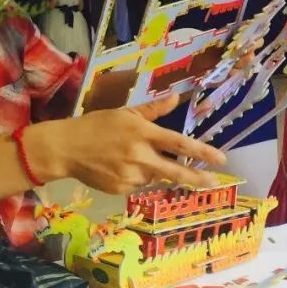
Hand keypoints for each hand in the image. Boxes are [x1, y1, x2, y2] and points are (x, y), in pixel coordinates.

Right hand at [43, 95, 225, 193]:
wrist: (65, 148)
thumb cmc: (96, 126)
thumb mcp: (124, 112)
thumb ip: (152, 109)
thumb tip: (176, 97)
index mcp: (142, 133)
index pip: (179, 144)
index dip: (203, 152)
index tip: (221, 159)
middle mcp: (139, 156)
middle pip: (176, 171)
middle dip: (197, 178)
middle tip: (213, 182)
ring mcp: (130, 175)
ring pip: (155, 177)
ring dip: (155, 171)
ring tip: (134, 159)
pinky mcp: (121, 190)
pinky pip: (139, 185)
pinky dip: (138, 178)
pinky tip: (122, 167)